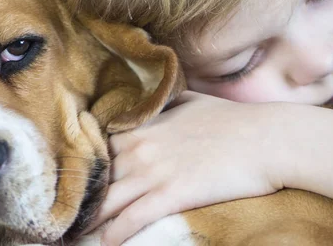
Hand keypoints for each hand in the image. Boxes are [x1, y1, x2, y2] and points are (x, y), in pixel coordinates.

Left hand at [88, 91, 285, 245]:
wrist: (265, 138)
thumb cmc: (232, 119)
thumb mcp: (192, 101)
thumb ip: (166, 104)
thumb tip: (158, 102)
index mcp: (144, 126)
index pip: (101, 146)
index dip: (88, 164)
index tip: (78, 179)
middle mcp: (141, 147)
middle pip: (99, 175)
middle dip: (82, 195)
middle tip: (67, 211)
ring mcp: (154, 171)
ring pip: (109, 199)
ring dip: (90, 218)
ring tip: (75, 231)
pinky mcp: (172, 194)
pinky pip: (134, 218)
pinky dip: (116, 233)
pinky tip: (106, 243)